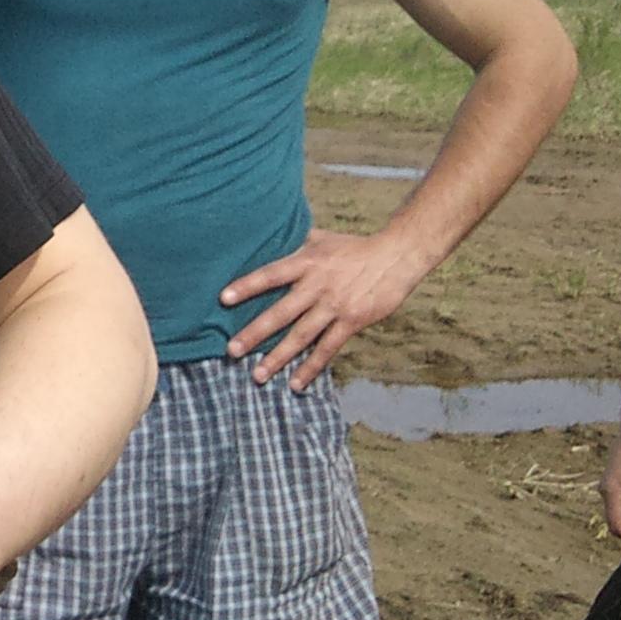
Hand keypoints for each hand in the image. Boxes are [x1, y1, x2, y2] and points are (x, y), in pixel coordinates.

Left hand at [220, 228, 425, 389]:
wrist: (396, 255)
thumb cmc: (353, 247)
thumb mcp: (320, 238)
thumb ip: (293, 243)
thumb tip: (266, 236)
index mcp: (307, 262)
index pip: (270, 274)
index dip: (247, 286)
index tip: (223, 299)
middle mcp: (318, 286)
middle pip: (281, 312)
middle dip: (255, 333)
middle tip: (231, 351)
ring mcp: (335, 306)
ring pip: (302, 336)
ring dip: (279, 357)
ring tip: (257, 375)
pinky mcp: (352, 321)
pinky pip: (328, 348)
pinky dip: (312, 367)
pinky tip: (295, 383)